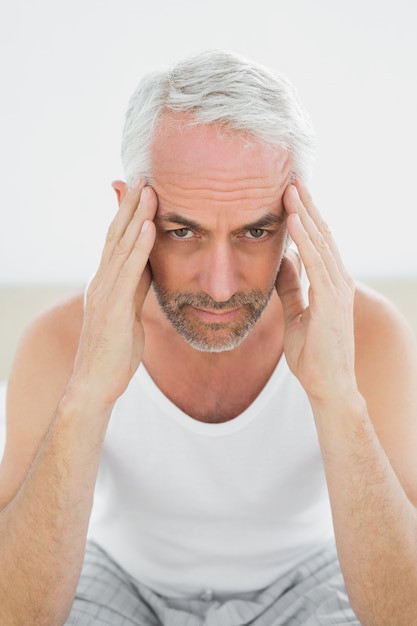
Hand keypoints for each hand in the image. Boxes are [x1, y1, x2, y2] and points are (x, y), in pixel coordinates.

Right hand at [70, 181, 156, 408]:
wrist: (96, 384)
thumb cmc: (114, 352)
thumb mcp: (130, 311)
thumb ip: (137, 287)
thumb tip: (150, 265)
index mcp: (107, 282)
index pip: (118, 241)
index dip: (129, 214)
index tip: (142, 189)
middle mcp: (102, 281)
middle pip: (117, 235)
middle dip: (130, 205)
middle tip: (143, 175)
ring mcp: (105, 292)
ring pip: (121, 246)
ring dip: (135, 216)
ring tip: (148, 189)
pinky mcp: (113, 307)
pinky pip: (129, 271)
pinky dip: (140, 247)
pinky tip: (150, 226)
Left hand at [276, 181, 355, 405]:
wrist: (328, 386)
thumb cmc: (314, 354)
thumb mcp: (296, 313)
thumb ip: (291, 287)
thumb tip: (282, 262)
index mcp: (329, 283)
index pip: (317, 242)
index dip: (305, 216)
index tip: (290, 194)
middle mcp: (337, 281)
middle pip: (321, 235)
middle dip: (307, 205)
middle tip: (291, 178)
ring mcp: (337, 290)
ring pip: (321, 243)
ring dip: (306, 214)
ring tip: (291, 189)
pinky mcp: (331, 302)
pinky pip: (317, 264)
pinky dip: (305, 240)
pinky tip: (295, 220)